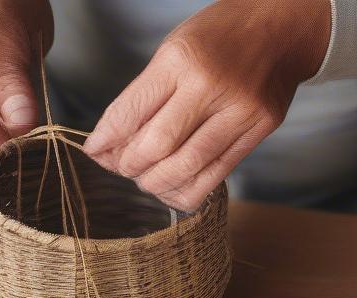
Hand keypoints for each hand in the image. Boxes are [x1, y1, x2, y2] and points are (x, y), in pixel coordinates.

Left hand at [83, 0, 331, 210]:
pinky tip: (170, 185)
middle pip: (154, 148)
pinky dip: (181, 191)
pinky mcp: (258, 130)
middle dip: (128, 165)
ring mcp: (239, 111)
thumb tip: (105, 146)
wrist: (284, 26)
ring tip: (145, 176)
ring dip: (152, 182)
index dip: (105, 141)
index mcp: (182, 60)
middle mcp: (211, 86)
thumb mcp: (173, 50)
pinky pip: (211, 179)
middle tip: (122, 165)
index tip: (94, 150)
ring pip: (182, 170)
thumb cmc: (219, 38)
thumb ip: (141, 97)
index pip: (129, 114)